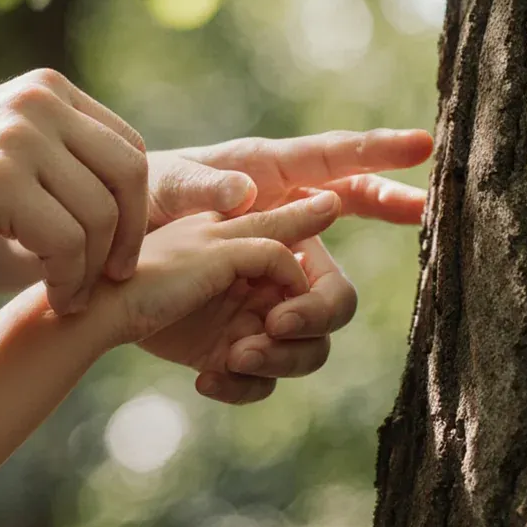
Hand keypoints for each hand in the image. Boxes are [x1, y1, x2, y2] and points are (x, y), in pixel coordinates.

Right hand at [0, 69, 147, 314]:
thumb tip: (129, 206)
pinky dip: (69, 281)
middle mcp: (39, 102)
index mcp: (47, 91)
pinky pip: (68, 243)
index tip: (118, 253)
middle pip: (129, 175)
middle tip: (113, 279)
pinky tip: (54, 298)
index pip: (127, 148)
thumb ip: (57, 161)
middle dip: (131, 237)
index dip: (138, 207)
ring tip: (70, 297)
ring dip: (93, 270)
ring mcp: (19, 136)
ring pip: (101, 216)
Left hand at [96, 192, 342, 379]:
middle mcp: (276, 287)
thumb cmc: (154, 261)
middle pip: (324, 330)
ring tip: (231, 359)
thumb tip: (330, 202)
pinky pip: (260, 384)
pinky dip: (239, 386)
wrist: (101, 306)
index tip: (277, 316)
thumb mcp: (217, 241)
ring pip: (299, 359)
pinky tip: (206, 378)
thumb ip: (277, 230)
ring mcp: (255, 322)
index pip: (332, 286)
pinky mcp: (231, 354)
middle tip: (254, 345)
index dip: (318, 308)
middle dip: (296, 345)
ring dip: (272, 364)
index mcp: (280, 252)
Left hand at [143, 129, 432, 400]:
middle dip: (323, 308)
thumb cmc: (137, 206)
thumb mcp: (162, 186)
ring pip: (314, 338)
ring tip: (237, 356)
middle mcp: (284, 246)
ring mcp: (270, 296)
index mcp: (274, 187)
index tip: (424, 143)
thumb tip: (248, 193)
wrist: (102, 276)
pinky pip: (273, 370)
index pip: (340, 166)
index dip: (382, 154)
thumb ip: (202, 189)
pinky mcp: (246, 336)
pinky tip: (208, 378)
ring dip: (287, 355)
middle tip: (283, 320)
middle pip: (337, 287)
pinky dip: (248, 383)